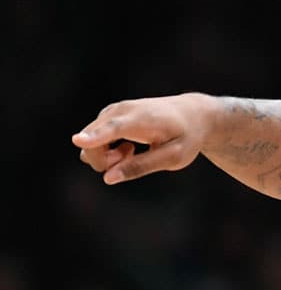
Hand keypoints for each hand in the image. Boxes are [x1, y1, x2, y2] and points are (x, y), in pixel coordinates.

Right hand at [72, 93, 213, 183]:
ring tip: (132, 151)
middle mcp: (120, 110)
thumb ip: (141, 166)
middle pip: (93, 142)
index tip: (78, 141)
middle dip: (106, 161)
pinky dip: (107, 150)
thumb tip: (108, 178)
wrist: (192, 113)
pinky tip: (128, 148)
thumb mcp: (173, 157)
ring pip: (90, 143)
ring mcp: (111, 111)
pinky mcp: (108, 115)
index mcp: (141, 120)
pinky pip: (94, 140)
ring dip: (107, 156)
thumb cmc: (185, 137)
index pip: (114, 129)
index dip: (96, 137)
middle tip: (132, 157)